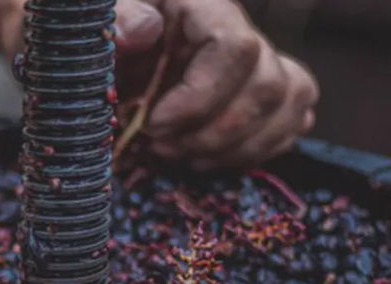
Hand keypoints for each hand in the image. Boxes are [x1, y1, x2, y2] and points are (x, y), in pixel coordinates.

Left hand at [112, 0, 318, 169]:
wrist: (112, 57)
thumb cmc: (107, 40)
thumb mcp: (101, 22)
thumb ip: (119, 19)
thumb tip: (143, 30)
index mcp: (202, 8)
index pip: (235, 48)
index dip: (200, 97)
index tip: (154, 123)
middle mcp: (240, 32)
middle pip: (268, 86)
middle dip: (213, 134)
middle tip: (160, 146)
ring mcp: (260, 62)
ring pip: (289, 104)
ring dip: (235, 148)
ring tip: (181, 156)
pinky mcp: (265, 92)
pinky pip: (292, 120)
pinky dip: (255, 151)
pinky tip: (207, 158)